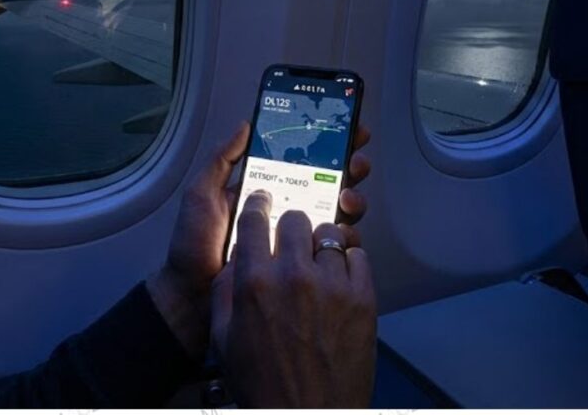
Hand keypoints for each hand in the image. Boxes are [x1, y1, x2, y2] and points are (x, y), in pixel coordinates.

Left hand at [148, 122, 371, 358]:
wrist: (193, 299)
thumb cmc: (194, 246)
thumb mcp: (202, 195)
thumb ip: (221, 161)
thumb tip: (246, 125)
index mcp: (265, 190)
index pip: (301, 160)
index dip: (327, 144)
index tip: (348, 130)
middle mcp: (285, 209)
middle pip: (328, 182)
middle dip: (349, 167)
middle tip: (355, 163)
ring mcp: (297, 238)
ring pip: (337, 211)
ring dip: (352, 198)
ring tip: (347, 198)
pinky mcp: (304, 266)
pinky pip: (332, 248)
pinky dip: (346, 237)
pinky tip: (345, 231)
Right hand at [211, 192, 376, 406]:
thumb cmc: (265, 385)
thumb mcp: (225, 340)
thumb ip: (225, 293)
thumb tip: (234, 262)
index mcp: (255, 283)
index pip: (254, 219)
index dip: (257, 207)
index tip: (262, 204)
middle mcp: (293, 276)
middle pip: (296, 219)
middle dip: (291, 228)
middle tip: (293, 242)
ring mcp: (332, 285)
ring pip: (331, 234)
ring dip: (322, 244)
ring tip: (319, 263)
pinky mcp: (363, 298)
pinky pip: (358, 256)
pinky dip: (348, 263)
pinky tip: (339, 280)